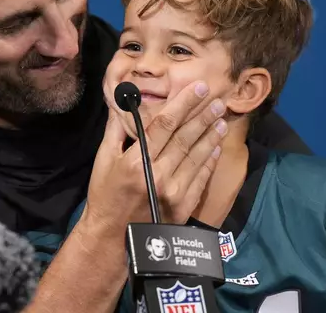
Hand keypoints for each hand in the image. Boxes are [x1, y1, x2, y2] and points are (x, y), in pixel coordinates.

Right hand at [83, 80, 226, 231]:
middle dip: (203, 115)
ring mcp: (174, 192)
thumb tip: (124, 104)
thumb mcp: (104, 160)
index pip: (165, 125)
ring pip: (197, 156)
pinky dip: (209, 160)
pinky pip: (201, 177)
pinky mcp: (184, 205)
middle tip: (217, 99)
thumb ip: (116, 130)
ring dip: (211, 135)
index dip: (183, 104)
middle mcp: (159, 175)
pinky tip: (215, 146)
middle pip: (186, 138)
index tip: (197, 88)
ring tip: (221, 118)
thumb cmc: (105, 195)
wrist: (112, 236)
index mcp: (137, 161)